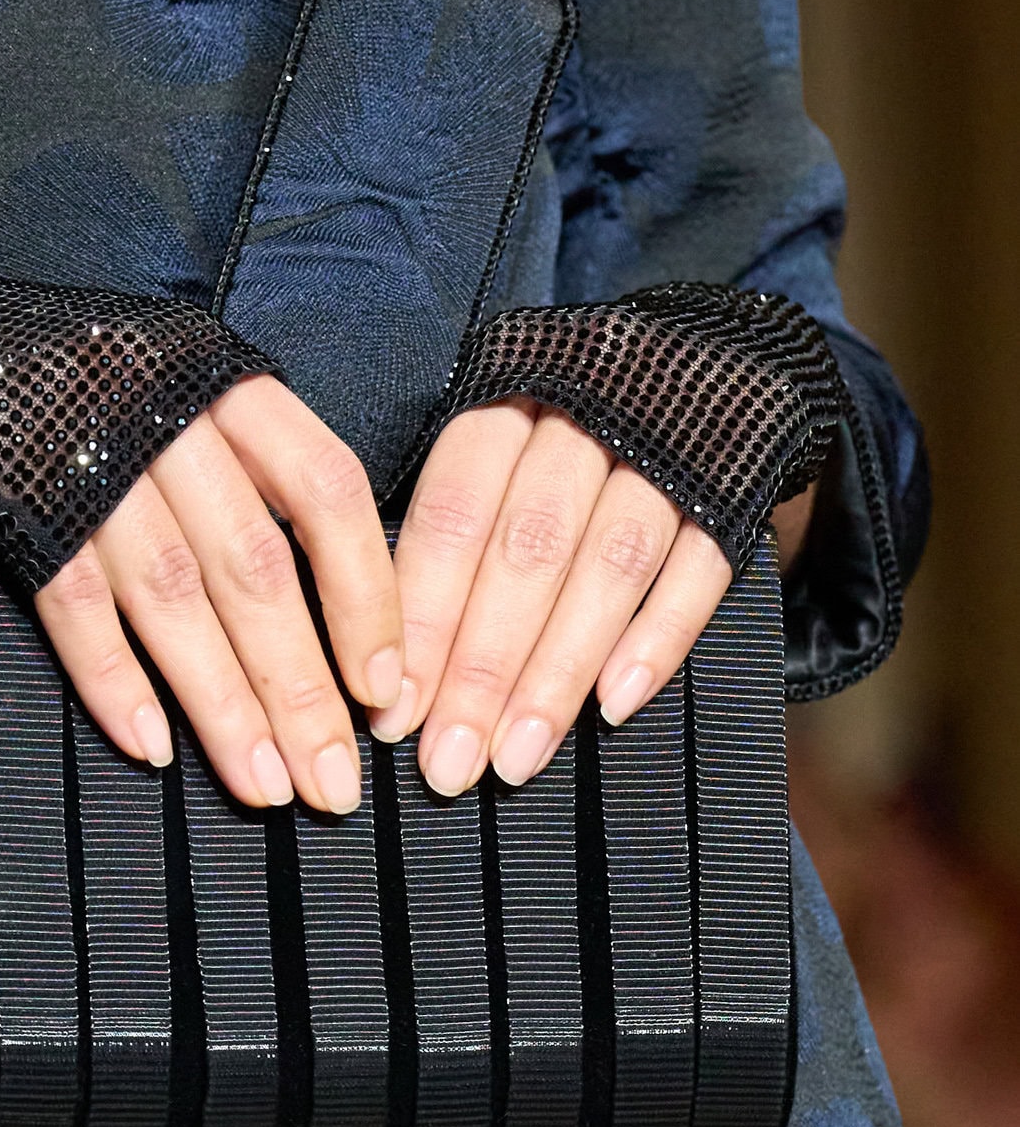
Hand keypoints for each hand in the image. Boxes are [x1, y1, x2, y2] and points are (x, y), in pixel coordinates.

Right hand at [37, 377, 402, 814]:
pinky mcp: (24, 507)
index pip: (327, 493)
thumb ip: (273, 483)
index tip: (383, 687)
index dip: (364, 593)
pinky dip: (112, 678)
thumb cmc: (121, 395)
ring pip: (171, 597)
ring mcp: (92, 468)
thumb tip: (356, 615)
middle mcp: (170, 425)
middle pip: (253, 567)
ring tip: (262, 786)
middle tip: (332, 782)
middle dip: (298, 687)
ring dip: (221, 704)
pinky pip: (75, 604)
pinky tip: (151, 745)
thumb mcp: (211, 403)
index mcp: (234, 392)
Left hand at [376, 401, 734, 792]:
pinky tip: (615, 705)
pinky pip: (699, 567)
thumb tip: (394, 679)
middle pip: (526, 551)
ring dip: (559, 670)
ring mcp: (665, 452)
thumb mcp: (492, 460)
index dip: (423, 622)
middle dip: (483, 667)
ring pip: (608, 565)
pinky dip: (657, 637)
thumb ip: (451, 549)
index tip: (395, 715)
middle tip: (451, 763)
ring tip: (519, 755)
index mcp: (504, 409)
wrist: (708, 363)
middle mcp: (582, 420)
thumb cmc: (559, 445)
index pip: (452, 520)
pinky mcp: (732, 484)